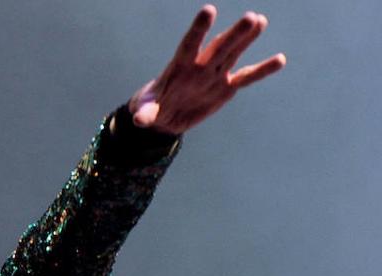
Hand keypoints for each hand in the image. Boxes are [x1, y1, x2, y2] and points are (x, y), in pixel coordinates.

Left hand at [129, 5, 285, 134]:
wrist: (164, 118)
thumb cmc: (151, 108)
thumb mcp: (145, 111)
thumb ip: (144, 113)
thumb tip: (138, 121)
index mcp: (179, 66)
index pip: (190, 44)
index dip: (199, 29)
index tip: (209, 10)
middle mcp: (200, 66)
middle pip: (219, 47)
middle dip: (234, 34)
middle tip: (251, 17)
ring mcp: (214, 75)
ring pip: (233, 53)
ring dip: (246, 39)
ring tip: (260, 21)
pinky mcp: (225, 88)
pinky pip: (246, 77)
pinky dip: (262, 70)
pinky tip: (280, 60)